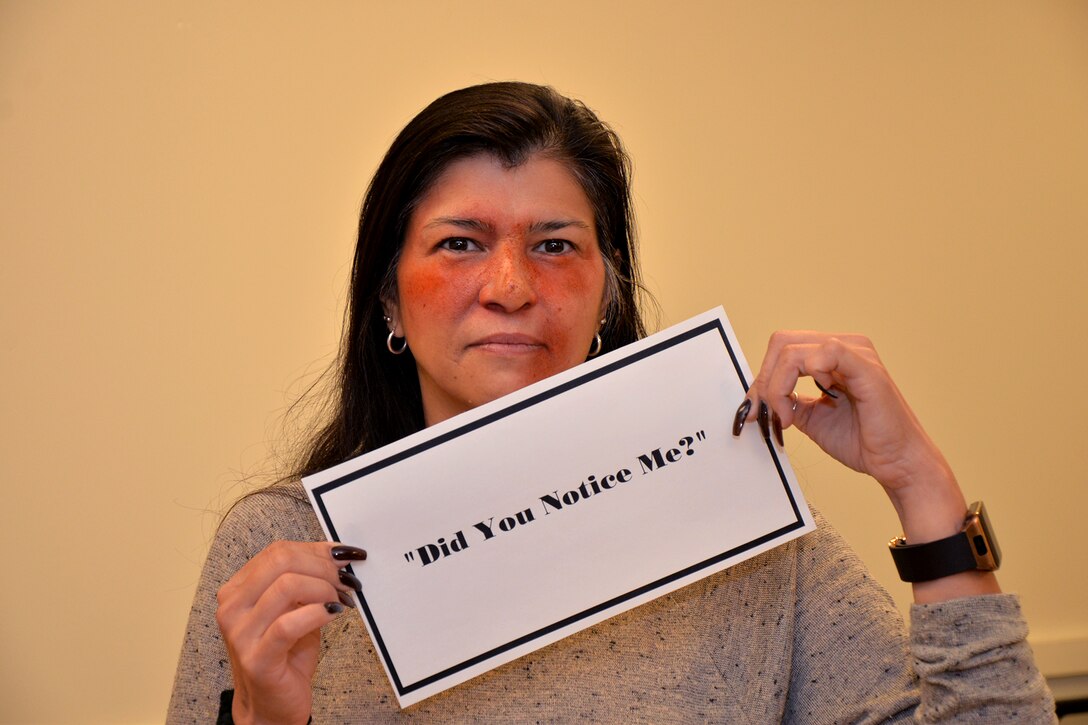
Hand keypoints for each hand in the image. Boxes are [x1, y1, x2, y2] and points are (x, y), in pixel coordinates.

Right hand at [216, 541, 366, 724]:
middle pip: (281, 561)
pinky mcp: (257, 659)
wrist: (271, 706)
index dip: (316, 549)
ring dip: (325, 588)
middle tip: (347, 580)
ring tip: (341, 600)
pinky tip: (334, 613)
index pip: (277, 552)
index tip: (345, 556)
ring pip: (287, 586)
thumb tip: (338, 555)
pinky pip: (289, 624)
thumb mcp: (295, 609)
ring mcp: (241, 634)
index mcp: (237, 590)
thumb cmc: (285, 655)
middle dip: (323, 566)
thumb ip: (307, 580)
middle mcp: (232, 608)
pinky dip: (318, 612)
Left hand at [735, 332, 968, 534]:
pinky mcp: (866, 367)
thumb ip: (788, 400)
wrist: (895, 464)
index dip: (762, 378)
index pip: (782, 349)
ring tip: (787, 416)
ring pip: (792, 350)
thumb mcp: (811, 418)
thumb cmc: (863, 441)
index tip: (754, 409)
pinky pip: (826, 352)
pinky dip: (802, 377)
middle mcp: (844, 347)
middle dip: (765, 381)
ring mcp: (856, 353)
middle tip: (767, 413)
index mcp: (831, 356)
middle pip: (782, 343)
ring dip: (778, 386)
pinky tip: (808, 403)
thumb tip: (758, 397)